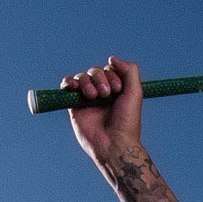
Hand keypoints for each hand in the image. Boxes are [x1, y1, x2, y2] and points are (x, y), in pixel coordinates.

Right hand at [62, 56, 143, 170]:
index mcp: (116, 89)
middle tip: (106, 94)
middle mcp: (101, 93)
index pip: (108, 69)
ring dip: (87, 82)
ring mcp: (87, 99)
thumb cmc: (127, 122)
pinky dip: (68, 82)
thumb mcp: (135, 93)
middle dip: (99, 78)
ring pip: (81, 77)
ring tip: (92, 97)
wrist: (114, 144)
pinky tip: (73, 87)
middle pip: (94, 71)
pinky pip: (67, 87)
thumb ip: (130, 71)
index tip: (117, 89)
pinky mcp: (75, 106)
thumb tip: (111, 58)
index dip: (111, 74)